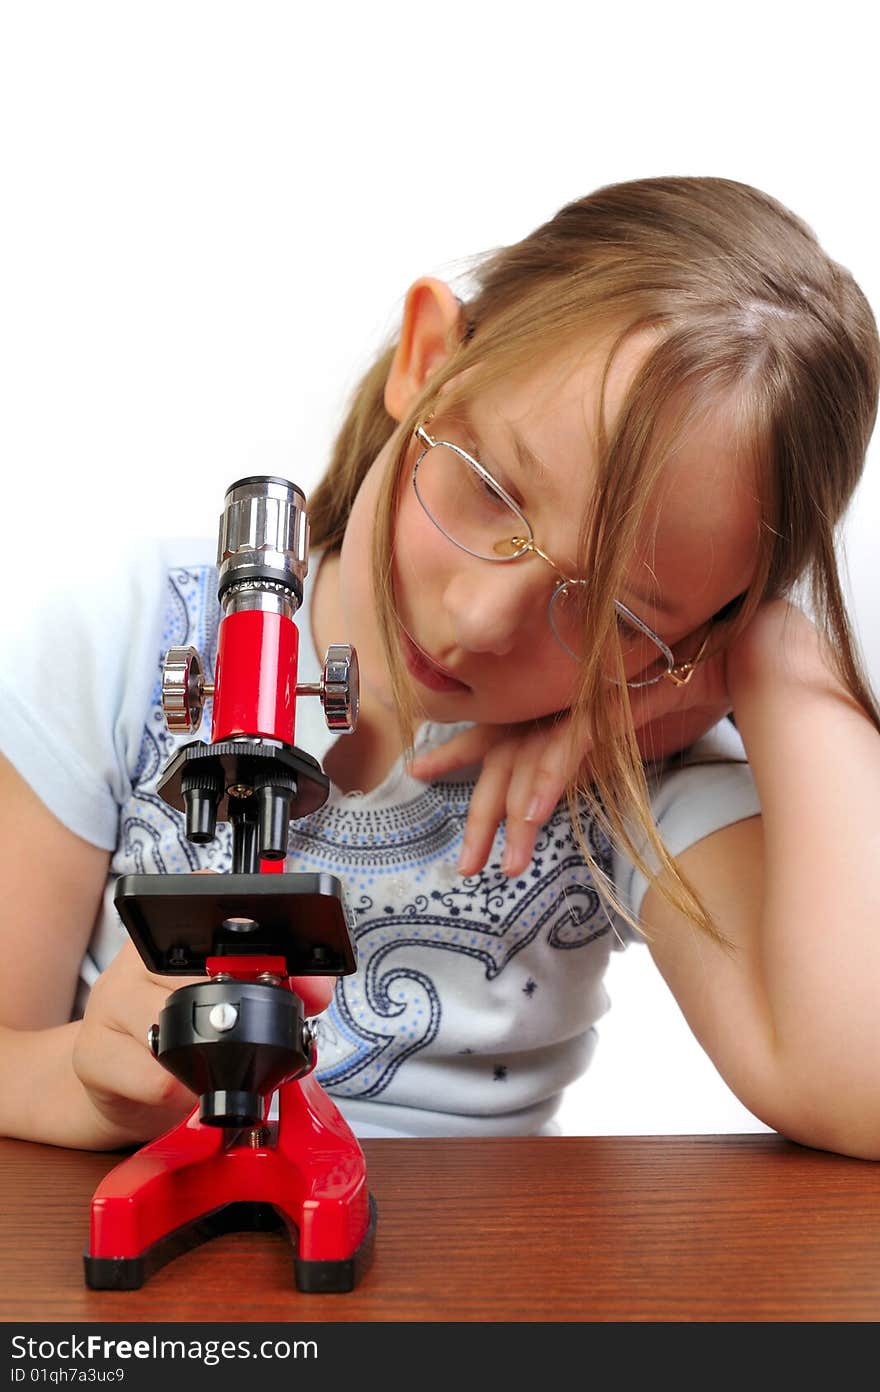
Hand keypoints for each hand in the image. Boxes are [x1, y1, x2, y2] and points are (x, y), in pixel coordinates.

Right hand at [72, 874, 335, 1147]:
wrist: (115, 1088)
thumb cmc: (181, 1039)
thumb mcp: (230, 1006)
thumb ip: (282, 990)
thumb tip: (316, 990)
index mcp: (180, 934)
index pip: (224, 919)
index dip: (262, 952)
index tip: (291, 982)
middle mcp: (139, 956)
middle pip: (206, 979)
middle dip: (241, 1023)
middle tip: (248, 1046)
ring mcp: (109, 999)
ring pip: (178, 1029)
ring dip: (207, 1064)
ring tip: (204, 1068)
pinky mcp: (92, 1051)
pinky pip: (154, 1077)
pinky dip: (179, 1093)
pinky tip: (175, 1088)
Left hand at [407, 631, 733, 878]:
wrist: (711, 652)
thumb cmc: (660, 689)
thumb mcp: (606, 728)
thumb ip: (574, 753)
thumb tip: (547, 792)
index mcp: (545, 707)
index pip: (490, 731)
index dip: (454, 752)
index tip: (417, 770)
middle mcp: (550, 703)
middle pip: (502, 764)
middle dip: (482, 820)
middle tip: (465, 869)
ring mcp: (573, 702)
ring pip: (532, 765)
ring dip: (518, 818)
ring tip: (509, 865)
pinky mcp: (602, 703)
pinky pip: (569, 746)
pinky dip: (551, 779)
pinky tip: (537, 812)